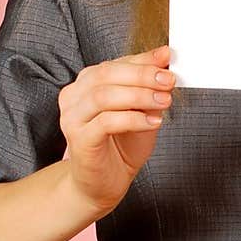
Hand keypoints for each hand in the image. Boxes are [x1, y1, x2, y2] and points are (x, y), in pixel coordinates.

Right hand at [58, 45, 174, 215]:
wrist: (103, 183)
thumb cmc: (120, 146)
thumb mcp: (140, 110)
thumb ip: (148, 88)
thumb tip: (165, 63)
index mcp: (86, 84)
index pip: (115, 64)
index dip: (143, 59)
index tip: (167, 58)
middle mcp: (74, 97)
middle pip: (107, 74)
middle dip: (142, 75)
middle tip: (168, 80)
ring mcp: (72, 118)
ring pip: (104, 96)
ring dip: (139, 96)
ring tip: (164, 101)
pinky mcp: (79, 139)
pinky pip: (106, 122)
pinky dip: (133, 119)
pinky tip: (153, 122)